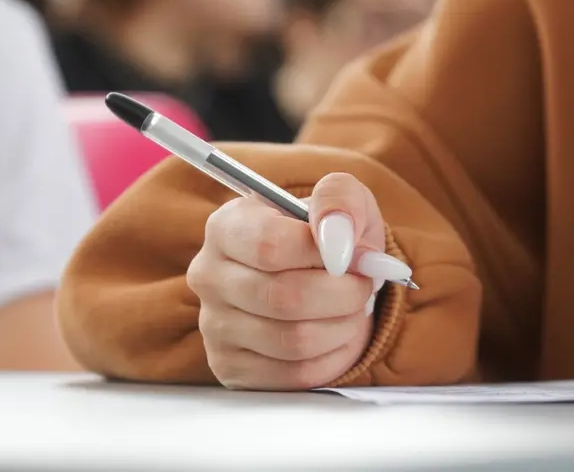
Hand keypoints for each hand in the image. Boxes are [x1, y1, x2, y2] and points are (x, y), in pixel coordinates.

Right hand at [188, 173, 411, 389]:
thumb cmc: (328, 239)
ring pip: (294, 340)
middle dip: (343, 294)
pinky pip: (296, 374)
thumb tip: (338, 238)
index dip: (324, 254)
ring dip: (342, 326)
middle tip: (364, 286)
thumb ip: (339, 200)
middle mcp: (209, 276)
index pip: (270, 246)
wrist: (324, 282)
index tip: (354, 255)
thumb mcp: (341, 202)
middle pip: (284, 297)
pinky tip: (336, 336)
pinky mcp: (231, 367)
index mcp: (226, 226)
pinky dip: (333, 357)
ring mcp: (215, 326)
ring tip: (352, 309)